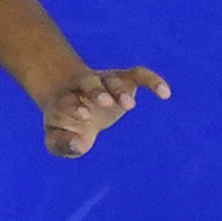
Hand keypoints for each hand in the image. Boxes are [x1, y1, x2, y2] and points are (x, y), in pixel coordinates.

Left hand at [36, 64, 168, 158]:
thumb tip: (78, 146)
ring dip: (119, 90)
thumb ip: (62, 145)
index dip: (74, 106)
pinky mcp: (123, 80)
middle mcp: (82, 87)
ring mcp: (103, 81)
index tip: (84, 116)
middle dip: (96, 92)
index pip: (67, 100)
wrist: (74, 104)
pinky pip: (138, 75)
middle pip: (88, 83)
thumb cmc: (64, 126)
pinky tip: (165, 93)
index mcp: (63, 100)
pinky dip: (152, 80)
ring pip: (111, 79)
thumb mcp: (56, 140)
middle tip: (105, 102)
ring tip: (129, 106)